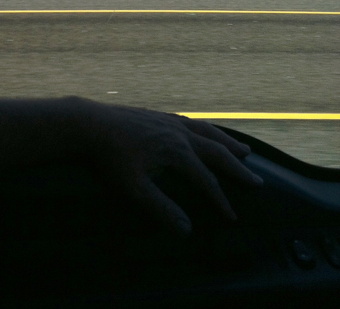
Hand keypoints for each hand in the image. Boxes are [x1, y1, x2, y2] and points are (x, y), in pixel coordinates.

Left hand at [79, 103, 262, 235]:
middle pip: (216, 152)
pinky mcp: (157, 115)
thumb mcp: (133, 189)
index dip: (221, 201)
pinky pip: (191, 122)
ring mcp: (168, 121)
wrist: (88, 123)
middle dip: (237, 168)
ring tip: (244, 151)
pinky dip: (206, 129)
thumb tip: (187, 230)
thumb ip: (161, 209)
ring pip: (206, 131)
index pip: (206, 181)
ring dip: (227, 143)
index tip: (233, 217)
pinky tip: (204, 131)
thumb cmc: (109, 158)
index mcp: (176, 152)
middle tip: (257, 180)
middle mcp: (178, 133)